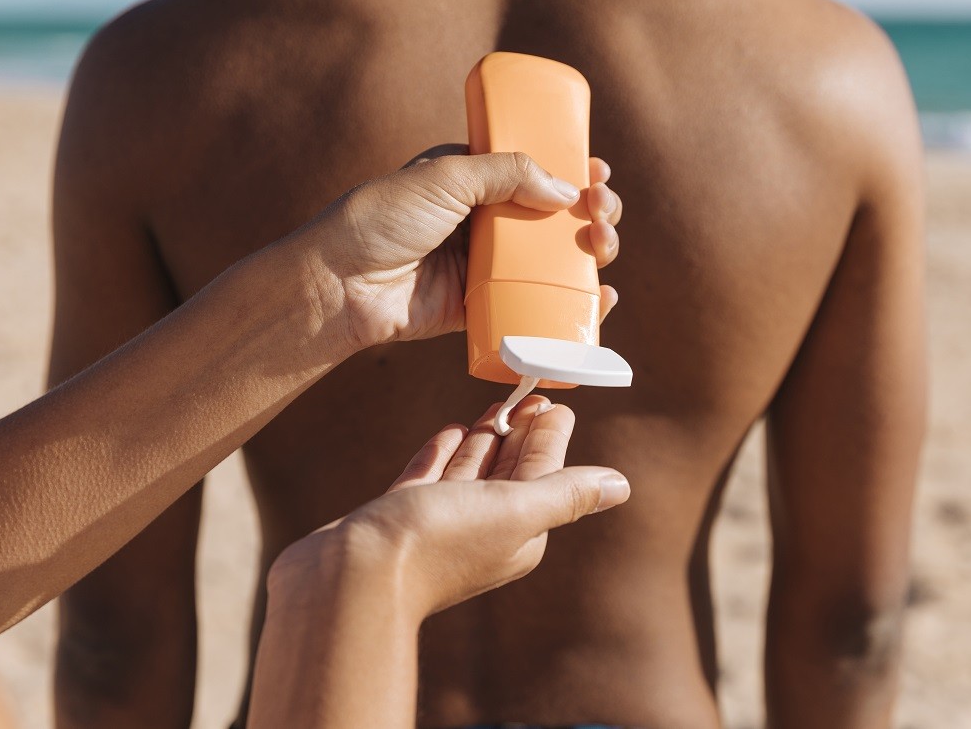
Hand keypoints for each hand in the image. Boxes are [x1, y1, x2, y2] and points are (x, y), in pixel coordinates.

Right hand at [268, 396, 629, 619]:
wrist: (349, 579)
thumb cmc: (434, 544)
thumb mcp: (514, 510)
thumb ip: (565, 494)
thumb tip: (621, 486)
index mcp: (518, 532)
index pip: (544, 473)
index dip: (550, 436)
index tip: (554, 400)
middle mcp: (482, 529)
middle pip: (510, 471)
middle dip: (522, 433)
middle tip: (529, 391)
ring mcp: (438, 523)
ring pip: (471, 472)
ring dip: (485, 439)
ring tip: (495, 406)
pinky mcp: (400, 516)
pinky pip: (431, 477)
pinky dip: (444, 453)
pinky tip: (450, 432)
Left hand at [301, 148, 623, 349]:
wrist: (340, 285)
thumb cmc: (381, 219)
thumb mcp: (446, 176)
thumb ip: (507, 173)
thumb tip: (567, 190)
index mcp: (472, 177)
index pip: (535, 169)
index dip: (573, 171)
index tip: (598, 174)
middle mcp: (482, 219)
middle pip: (553, 215)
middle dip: (591, 212)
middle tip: (603, 214)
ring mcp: (484, 264)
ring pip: (552, 260)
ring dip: (591, 254)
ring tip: (604, 249)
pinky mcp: (482, 306)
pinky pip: (535, 304)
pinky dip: (573, 303)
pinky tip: (601, 299)